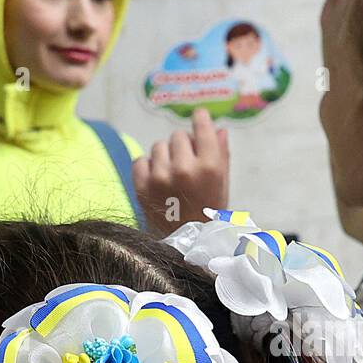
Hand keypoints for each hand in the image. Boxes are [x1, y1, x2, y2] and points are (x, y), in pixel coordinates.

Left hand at [132, 108, 229, 231]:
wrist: (185, 244)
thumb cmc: (208, 213)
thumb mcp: (222, 185)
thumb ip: (221, 155)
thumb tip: (218, 128)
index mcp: (209, 168)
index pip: (201, 127)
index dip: (200, 119)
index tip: (198, 118)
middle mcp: (184, 169)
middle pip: (178, 136)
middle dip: (183, 146)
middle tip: (187, 163)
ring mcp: (160, 177)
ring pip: (158, 146)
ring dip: (165, 157)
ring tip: (171, 176)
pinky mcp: (141, 186)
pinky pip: (140, 160)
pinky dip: (147, 168)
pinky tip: (157, 181)